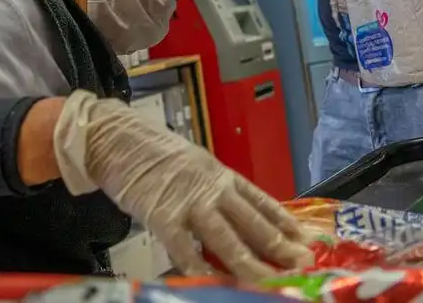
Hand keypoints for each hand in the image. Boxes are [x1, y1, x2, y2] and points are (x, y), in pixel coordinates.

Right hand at [54, 91, 313, 279]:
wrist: (115, 138)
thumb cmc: (149, 152)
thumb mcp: (191, 164)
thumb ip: (211, 189)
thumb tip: (233, 216)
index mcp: (220, 174)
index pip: (261, 201)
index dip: (285, 223)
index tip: (307, 239)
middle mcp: (212, 188)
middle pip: (253, 222)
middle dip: (280, 246)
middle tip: (304, 264)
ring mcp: (189, 202)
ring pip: (228, 239)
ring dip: (252, 265)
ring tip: (272, 283)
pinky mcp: (163, 216)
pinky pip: (187, 250)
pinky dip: (202, 269)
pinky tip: (216, 284)